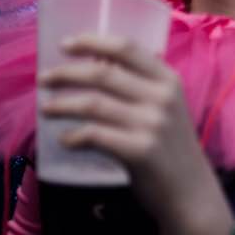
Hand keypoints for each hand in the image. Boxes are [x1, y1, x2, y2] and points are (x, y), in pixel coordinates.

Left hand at [39, 35, 231, 234]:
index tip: (65, 45)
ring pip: (93, 104)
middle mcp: (162, 97)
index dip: (92, 42)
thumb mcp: (166, 109)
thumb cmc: (171, 148)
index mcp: (168, 80)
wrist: (190, 192)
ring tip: (46, 109)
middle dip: (65, 73)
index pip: (126, 48)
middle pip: (102, 74)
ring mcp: (152, 124)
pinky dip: (73, 136)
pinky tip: (64, 140)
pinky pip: (95, 136)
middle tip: (43, 80)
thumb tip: (91, 69)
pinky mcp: (140, 151)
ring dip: (62, 104)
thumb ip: (141, 89)